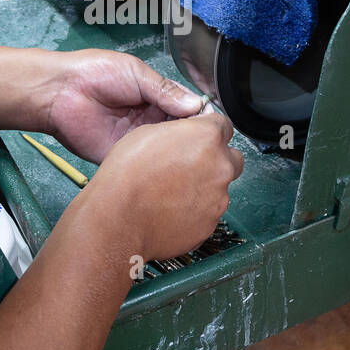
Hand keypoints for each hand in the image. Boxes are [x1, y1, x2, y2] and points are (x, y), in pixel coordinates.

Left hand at [44, 49, 206, 164]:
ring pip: (165, 150)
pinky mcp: (122, 157)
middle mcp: (149, 120)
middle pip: (179, 133)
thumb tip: (197, 105)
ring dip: (177, 153)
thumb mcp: (137, 74)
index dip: (200, 117)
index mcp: (155, 97)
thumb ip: (166, 90)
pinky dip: (157, 166)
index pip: (186, 110)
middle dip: (192, 138)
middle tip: (206, 143)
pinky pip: (144, 164)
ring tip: (193, 155)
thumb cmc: (94, 73)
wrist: (60, 92)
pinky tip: (170, 167)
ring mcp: (136, 140)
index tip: (214, 125)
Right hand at [83, 113, 242, 261]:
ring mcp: (218, 197)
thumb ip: (181, 131)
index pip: (224, 125)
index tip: (200, 138)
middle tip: (189, 166)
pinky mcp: (211, 223)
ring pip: (220, 187)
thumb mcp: (147, 132)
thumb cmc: (126, 176)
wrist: (118, 219)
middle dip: (215, 159)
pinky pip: (208, 212)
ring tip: (172, 192)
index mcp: (206, 136)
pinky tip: (171, 209)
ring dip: (204, 187)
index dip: (209, 132)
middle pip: (231, 158)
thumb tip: (188, 134)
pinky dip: (195, 210)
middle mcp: (220, 166)